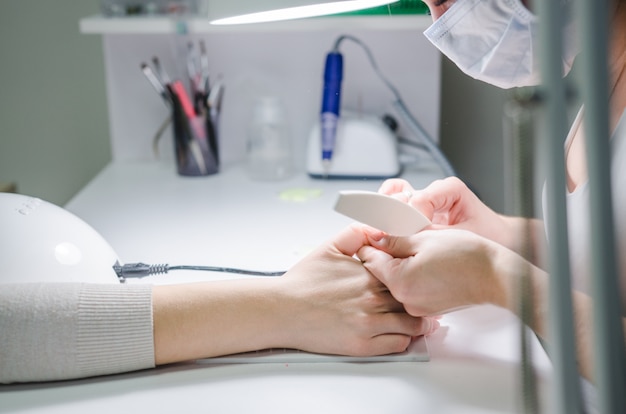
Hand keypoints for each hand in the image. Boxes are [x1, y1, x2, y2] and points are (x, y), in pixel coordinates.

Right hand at [278, 225, 437, 355]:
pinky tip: (402, 333)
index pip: (407, 273)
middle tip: (427, 298)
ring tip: (421, 318)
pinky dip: (405, 339)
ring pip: (412, 324)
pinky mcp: (363, 345)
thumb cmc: (303, 281)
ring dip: (419, 321)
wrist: (283, 310)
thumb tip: (379, 226)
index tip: (420, 276)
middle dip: (421, 298)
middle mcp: (373, 298)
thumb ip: (357, 233)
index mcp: (369, 273)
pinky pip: (398, 344)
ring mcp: (369, 323)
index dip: (416, 275)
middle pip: (413, 298)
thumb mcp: (329, 247)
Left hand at [357, 229, 509, 316]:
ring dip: (400, 267)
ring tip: (418, 251)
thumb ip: (394, 240)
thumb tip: (376, 239)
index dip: (370, 243)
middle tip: (397, 238)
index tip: (374, 233)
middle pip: (381, 273)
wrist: (495, 275)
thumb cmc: (466, 256)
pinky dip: (414, 278)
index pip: (369, 260)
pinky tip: (428, 266)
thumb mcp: (424, 238)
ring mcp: (417, 307)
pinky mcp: (428, 309)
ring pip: (396, 282)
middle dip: (385, 256)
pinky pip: (411, 290)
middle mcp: (405, 300)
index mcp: (400, 282)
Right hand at [379, 177, 510, 245]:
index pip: (419, 199)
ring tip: (385, 230)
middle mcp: (434, 190)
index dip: (411, 219)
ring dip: (387, 212)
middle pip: (402, 195)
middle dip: (394, 215)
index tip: (409, 236)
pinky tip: (384, 225)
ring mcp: (424, 198)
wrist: (496, 237)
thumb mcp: (464, 236)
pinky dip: (386, 209)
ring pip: (394, 193)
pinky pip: (394, 199)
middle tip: (391, 234)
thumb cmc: (487, 234)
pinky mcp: (417, 208)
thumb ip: (436, 235)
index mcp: (450, 189)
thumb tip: (409, 238)